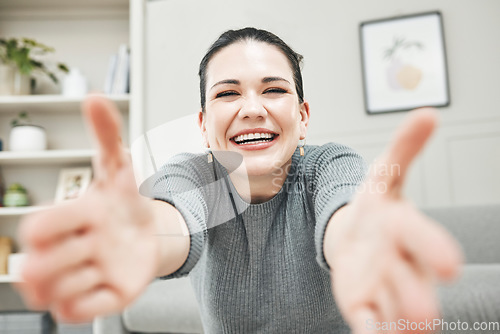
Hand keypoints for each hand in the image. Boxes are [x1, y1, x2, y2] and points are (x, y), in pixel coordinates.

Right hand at [15, 95, 159, 321]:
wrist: (151, 232)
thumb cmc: (126, 200)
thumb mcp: (119, 166)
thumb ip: (106, 134)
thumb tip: (94, 97)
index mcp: (61, 221)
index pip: (35, 230)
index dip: (67, 220)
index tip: (96, 211)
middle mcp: (61, 253)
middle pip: (39, 268)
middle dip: (78, 250)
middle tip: (100, 239)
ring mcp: (76, 280)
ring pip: (55, 294)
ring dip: (88, 274)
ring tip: (105, 259)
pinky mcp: (96, 302)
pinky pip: (76, 314)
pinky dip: (94, 300)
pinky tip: (112, 281)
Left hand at [328, 108, 462, 332]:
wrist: (357, 238)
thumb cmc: (376, 210)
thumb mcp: (384, 176)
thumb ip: (404, 150)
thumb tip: (427, 114)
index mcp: (405, 230)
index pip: (421, 237)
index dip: (434, 248)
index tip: (450, 266)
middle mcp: (401, 263)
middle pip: (411, 282)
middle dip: (416, 298)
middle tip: (423, 319)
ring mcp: (384, 288)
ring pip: (394, 310)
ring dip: (397, 324)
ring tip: (402, 332)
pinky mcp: (365, 306)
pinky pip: (370, 323)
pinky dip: (372, 332)